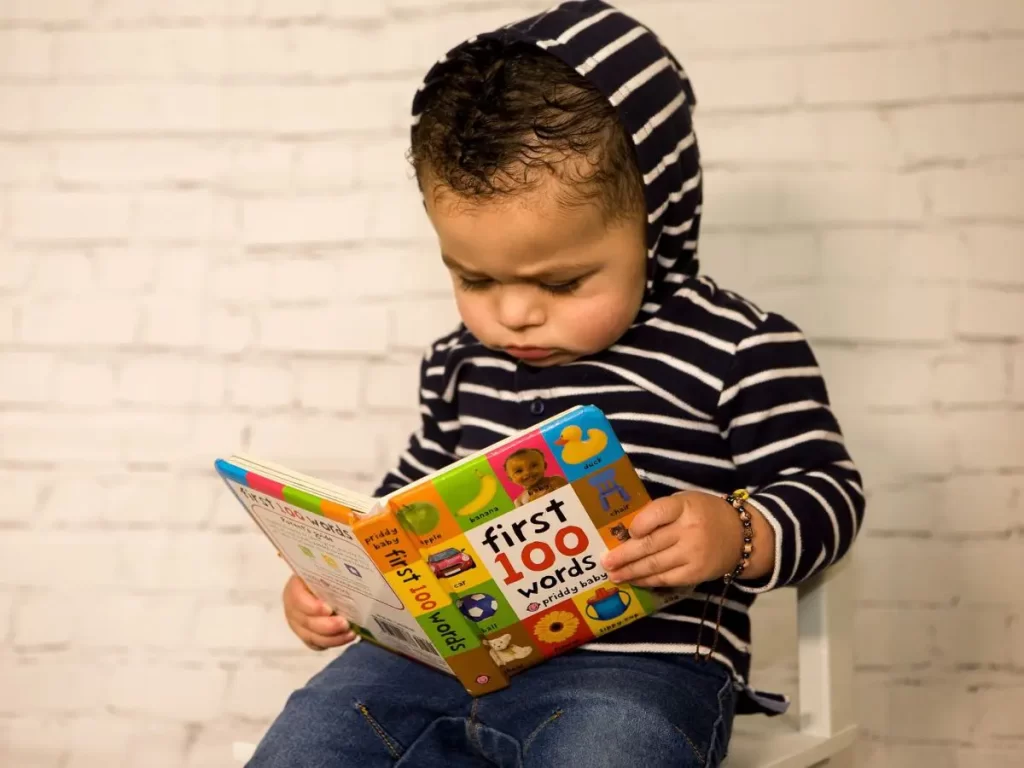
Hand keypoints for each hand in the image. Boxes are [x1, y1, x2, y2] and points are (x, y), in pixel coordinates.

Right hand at [282, 574, 356, 650]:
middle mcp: (293, 607)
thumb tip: (348, 569)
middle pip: (305, 621)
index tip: (329, 609)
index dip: (312, 607)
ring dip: (332, 638)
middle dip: (327, 626)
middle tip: (345, 624)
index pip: (297, 598)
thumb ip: (332, 571)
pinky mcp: (306, 635)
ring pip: (311, 636)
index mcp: (295, 586)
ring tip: (350, 633)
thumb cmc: (326, 574)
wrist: (325, 583)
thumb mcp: (326, 570)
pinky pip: (316, 644)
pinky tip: (346, 637)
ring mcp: (298, 623)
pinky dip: (331, 643)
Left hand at [600, 492, 773, 587]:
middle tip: (605, 562)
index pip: (657, 513)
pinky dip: (647, 581)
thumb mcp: (685, 502)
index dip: (639, 524)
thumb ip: (660, 512)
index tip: (627, 532)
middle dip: (624, 555)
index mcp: (685, 506)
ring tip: (613, 575)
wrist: (741, 535)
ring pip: (655, 565)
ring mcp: (693, 554)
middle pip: (650, 544)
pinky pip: (666, 579)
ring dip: (630, 571)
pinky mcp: (696, 574)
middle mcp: (689, 530)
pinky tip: (634, 580)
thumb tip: (627, 530)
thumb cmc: (704, 514)